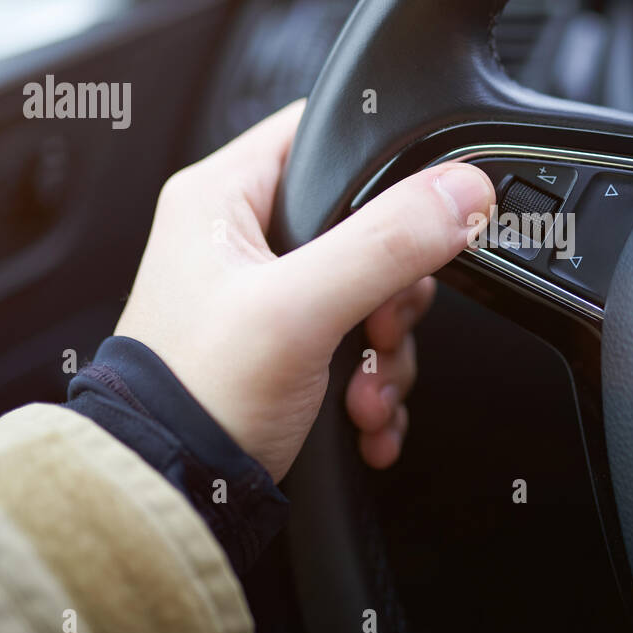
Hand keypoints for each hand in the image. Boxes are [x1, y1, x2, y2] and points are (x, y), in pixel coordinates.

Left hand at [115, 99, 494, 481]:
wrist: (172, 496)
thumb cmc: (192, 398)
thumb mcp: (300, 310)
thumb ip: (386, 244)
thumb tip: (461, 191)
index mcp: (224, 198)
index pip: (322, 135)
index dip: (382, 165)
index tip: (423, 213)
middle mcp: (245, 241)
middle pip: (368, 227)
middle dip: (394, 295)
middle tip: (379, 327)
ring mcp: (268, 299)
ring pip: (374, 295)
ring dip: (389, 353)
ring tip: (366, 393)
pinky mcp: (288, 350)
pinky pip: (363, 346)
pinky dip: (376, 383)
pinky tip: (367, 418)